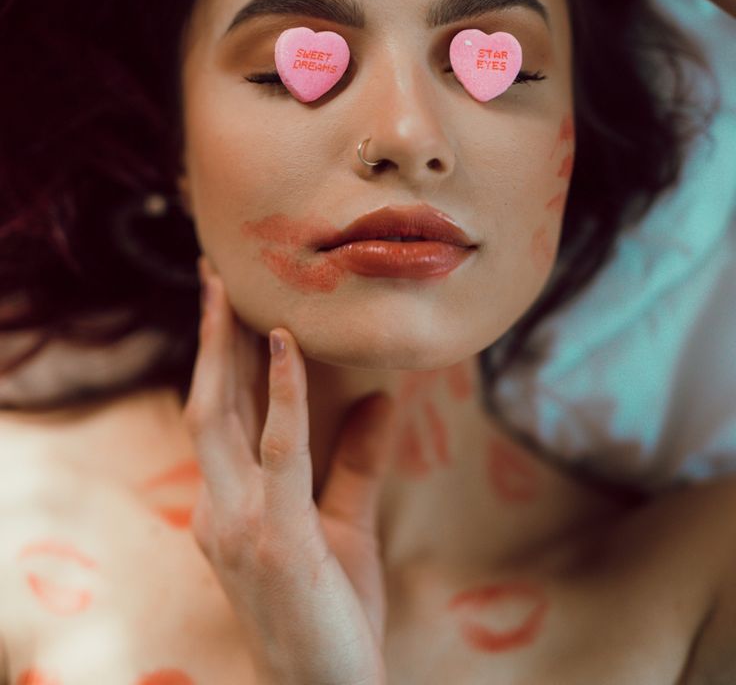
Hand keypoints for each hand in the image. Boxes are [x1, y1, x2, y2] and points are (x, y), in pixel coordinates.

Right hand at [182, 255, 396, 684]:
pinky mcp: (275, 536)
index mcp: (224, 506)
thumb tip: (383, 398)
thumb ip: (357, 463)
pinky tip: (286, 343)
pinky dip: (281, 390)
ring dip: (223, 346)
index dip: (217, 356)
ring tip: (231, 289)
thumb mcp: (347, 526)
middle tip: (214, 271)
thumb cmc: (333, 616)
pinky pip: (277, 448)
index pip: (216, 415)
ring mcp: (237, 524)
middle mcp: (217, 508)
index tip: (226, 301)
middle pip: (204, 402)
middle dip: (206, 335)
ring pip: (219, 414)